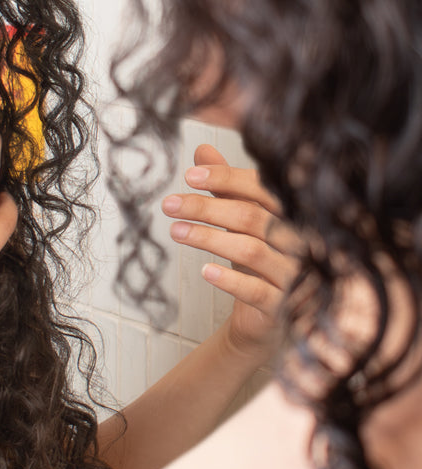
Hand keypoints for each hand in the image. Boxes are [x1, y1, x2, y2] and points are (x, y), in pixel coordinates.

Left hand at [162, 144, 300, 363]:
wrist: (271, 317)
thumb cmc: (259, 261)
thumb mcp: (243, 222)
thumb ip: (226, 187)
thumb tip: (202, 150)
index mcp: (293, 214)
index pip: (261, 188)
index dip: (225, 178)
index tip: (188, 175)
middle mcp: (300, 242)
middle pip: (251, 217)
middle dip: (206, 208)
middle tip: (169, 204)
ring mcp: (295, 275)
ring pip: (251, 251)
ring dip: (208, 239)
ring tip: (176, 231)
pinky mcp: (286, 307)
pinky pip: (257, 291)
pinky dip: (229, 281)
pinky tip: (204, 271)